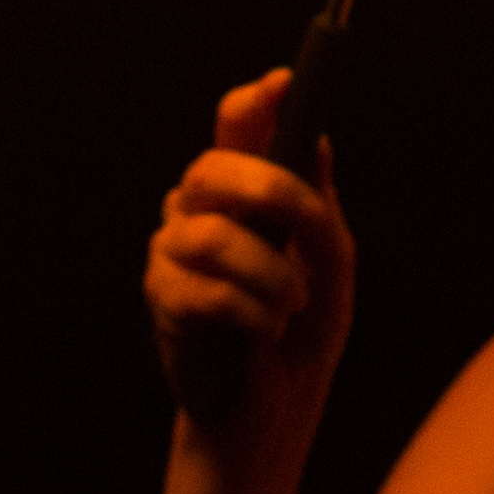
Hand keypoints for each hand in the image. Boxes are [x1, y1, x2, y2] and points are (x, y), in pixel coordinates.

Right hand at [146, 70, 354, 442]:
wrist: (277, 409)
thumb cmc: (304, 329)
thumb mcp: (330, 260)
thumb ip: (318, 204)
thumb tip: (315, 139)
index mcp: (240, 191)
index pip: (233, 130)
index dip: (254, 105)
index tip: (284, 84)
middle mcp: (197, 210)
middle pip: (211, 169)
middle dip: (270, 190)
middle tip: (308, 220)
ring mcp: (172, 254)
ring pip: (212, 235)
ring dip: (270, 274)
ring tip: (290, 305)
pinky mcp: (163, 302)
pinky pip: (204, 291)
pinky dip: (251, 313)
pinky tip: (263, 333)